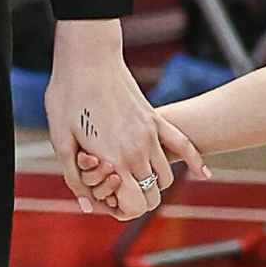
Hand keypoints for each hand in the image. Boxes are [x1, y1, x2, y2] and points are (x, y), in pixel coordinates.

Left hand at [45, 23, 197, 217]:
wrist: (89, 56)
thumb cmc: (68, 95)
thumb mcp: (61, 140)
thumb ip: (74, 176)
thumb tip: (86, 206)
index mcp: (115, 160)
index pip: (135, 205)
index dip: (122, 211)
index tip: (107, 203)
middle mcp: (139, 151)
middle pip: (152, 197)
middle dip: (136, 202)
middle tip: (116, 194)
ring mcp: (151, 134)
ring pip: (165, 178)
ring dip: (152, 186)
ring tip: (131, 180)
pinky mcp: (155, 119)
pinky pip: (184, 145)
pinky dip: (195, 162)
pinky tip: (204, 174)